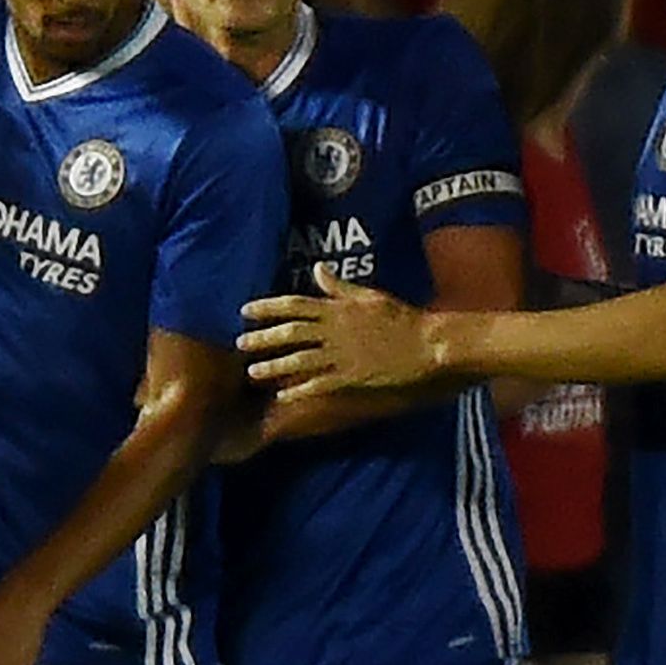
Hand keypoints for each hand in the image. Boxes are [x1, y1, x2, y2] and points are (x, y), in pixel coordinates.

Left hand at [242, 264, 439, 397]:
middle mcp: (334, 331)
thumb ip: (338, 286)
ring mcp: (342, 355)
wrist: (426, 343)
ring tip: (252, 372)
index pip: (294, 304)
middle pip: (291, 333)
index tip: (245, 310)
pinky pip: (320, 384)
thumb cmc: (399, 317)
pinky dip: (300, 390)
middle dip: (262, 338)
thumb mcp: (368, 295)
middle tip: (238, 344)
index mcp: (337, 309)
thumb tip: (316, 268)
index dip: (267, 307)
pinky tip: (283, 396)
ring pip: (300, 360)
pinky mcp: (352, 376)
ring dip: (274, 366)